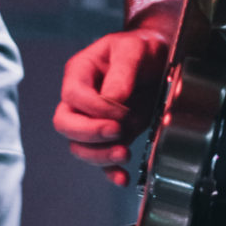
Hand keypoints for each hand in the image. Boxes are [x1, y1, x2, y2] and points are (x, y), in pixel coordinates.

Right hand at [54, 17, 174, 184]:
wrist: (160, 57)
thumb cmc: (143, 47)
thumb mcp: (134, 50)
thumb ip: (122, 73)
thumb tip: (114, 101)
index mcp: (80, 73)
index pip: (74, 96)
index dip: (96, 108)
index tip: (123, 110)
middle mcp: (81, 99)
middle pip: (65, 124)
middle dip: (90, 134)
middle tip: (117, 132)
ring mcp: (93, 120)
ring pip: (80, 146)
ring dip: (101, 155)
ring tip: (124, 153)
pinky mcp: (110, 136)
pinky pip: (101, 159)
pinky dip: (110, 171)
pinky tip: (122, 177)